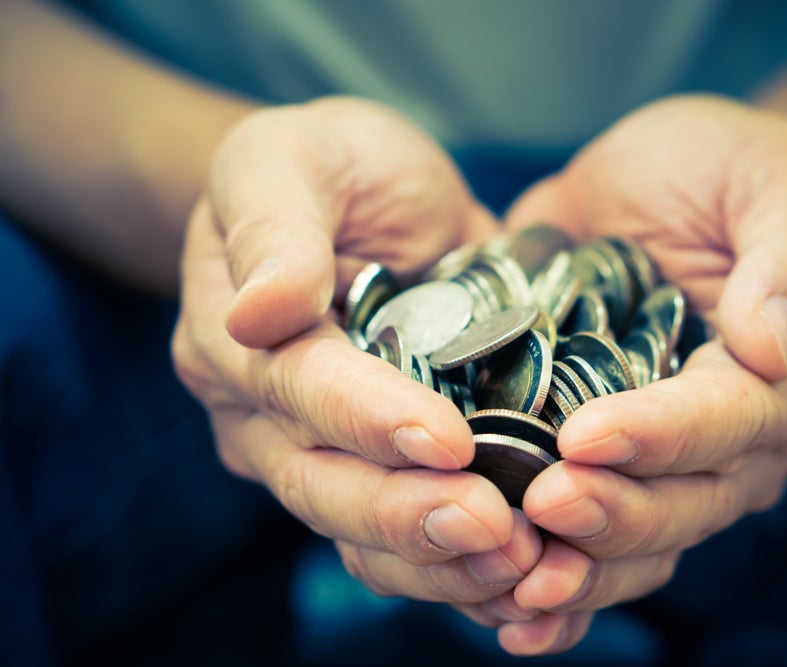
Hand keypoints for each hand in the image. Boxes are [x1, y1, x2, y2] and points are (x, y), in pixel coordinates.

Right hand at [171, 97, 535, 606]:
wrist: (355, 201)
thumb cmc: (327, 168)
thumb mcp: (291, 159)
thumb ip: (273, 227)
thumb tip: (259, 309)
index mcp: (234, 340)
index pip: (300, 389)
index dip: (370, 419)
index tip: (447, 440)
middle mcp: (263, 415)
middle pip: (324, 486)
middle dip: (410, 515)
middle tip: (498, 531)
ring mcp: (313, 455)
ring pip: (361, 533)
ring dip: (440, 562)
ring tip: (521, 564)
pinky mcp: (372, 474)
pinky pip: (400, 543)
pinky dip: (456, 571)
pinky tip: (518, 582)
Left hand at [487, 95, 786, 654]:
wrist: (682, 181)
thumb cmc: (738, 171)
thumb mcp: (786, 182)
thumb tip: (771, 345)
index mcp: (785, 378)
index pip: (730, 422)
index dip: (663, 437)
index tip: (587, 438)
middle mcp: (737, 438)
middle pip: (685, 503)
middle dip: (613, 514)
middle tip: (539, 509)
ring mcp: (673, 458)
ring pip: (641, 540)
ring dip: (580, 568)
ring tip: (515, 583)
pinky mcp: (611, 457)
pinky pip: (595, 534)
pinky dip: (557, 577)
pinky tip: (505, 610)